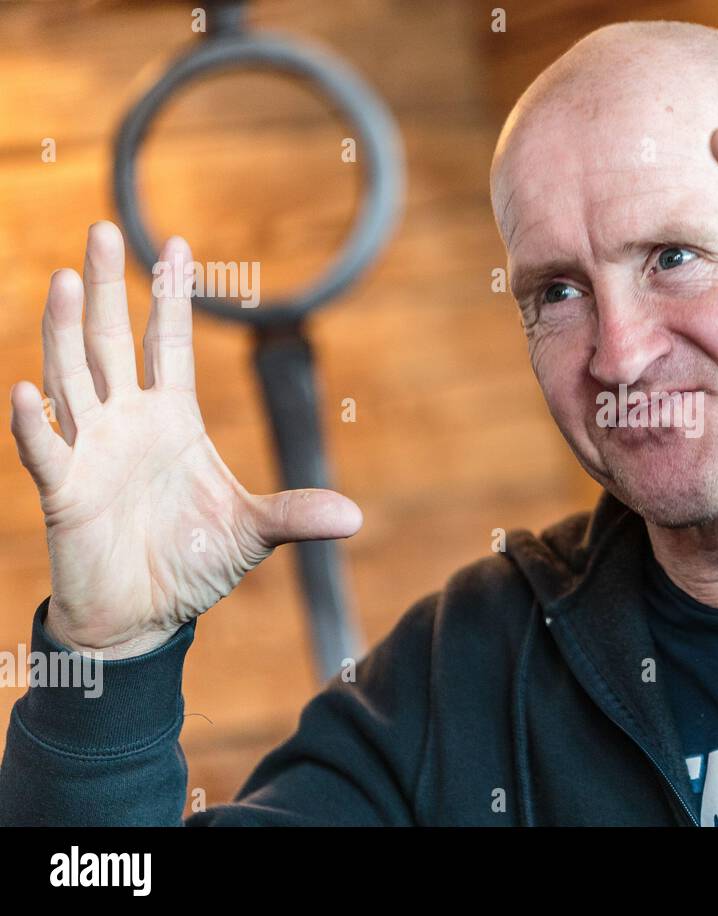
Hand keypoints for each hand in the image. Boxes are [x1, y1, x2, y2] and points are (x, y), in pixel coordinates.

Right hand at [9, 222, 361, 657]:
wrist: (145, 616)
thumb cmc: (192, 564)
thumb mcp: (253, 534)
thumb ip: (295, 515)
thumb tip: (355, 518)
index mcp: (173, 420)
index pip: (169, 344)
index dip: (173, 297)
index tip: (177, 243)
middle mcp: (127, 423)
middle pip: (112, 341)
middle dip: (111, 288)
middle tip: (104, 230)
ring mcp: (92, 452)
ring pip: (73, 377)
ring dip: (67, 332)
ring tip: (69, 279)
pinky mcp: (66, 492)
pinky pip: (47, 451)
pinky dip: (37, 424)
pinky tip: (30, 391)